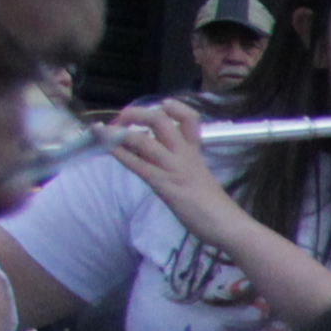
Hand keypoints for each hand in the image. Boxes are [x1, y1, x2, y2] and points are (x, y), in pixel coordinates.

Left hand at [104, 97, 234, 232]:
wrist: (228, 225)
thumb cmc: (216, 206)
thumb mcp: (199, 178)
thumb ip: (181, 166)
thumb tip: (158, 159)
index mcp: (195, 153)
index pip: (190, 120)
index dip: (175, 107)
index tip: (162, 105)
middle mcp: (184, 155)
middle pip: (162, 121)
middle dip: (138, 113)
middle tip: (122, 116)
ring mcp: (174, 168)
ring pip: (145, 141)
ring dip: (120, 133)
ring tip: (101, 129)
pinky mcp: (165, 185)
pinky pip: (138, 165)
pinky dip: (119, 153)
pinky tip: (106, 147)